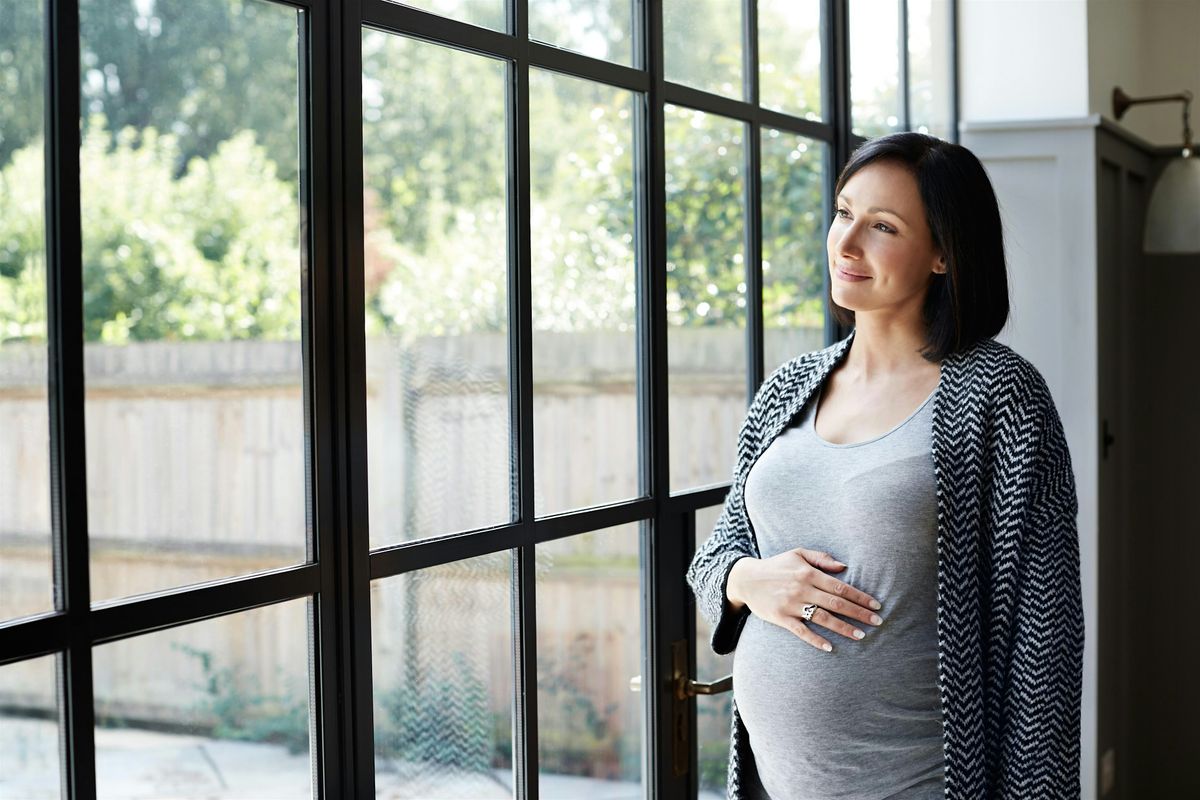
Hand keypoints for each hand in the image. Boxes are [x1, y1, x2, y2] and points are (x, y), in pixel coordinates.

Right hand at [726, 548, 883, 651]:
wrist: (745, 579)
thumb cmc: (776, 566)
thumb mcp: (797, 554)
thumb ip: (821, 558)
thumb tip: (844, 567)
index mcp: (808, 572)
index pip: (840, 586)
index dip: (859, 596)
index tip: (875, 605)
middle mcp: (801, 588)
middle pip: (836, 603)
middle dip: (858, 613)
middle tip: (877, 622)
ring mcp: (791, 604)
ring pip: (822, 618)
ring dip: (843, 628)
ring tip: (861, 636)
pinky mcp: (781, 617)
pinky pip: (801, 631)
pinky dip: (815, 640)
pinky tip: (830, 647)